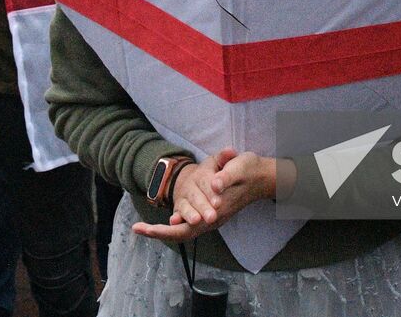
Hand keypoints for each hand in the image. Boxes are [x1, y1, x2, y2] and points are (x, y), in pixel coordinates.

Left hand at [132, 149, 276, 242]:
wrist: (264, 177)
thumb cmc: (250, 170)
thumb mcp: (239, 167)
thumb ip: (226, 176)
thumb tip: (215, 185)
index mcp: (217, 210)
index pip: (187, 228)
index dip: (165, 231)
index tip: (145, 228)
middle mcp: (213, 219)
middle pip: (182, 234)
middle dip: (158, 233)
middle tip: (137, 228)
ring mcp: (213, 218)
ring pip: (185, 230)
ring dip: (164, 230)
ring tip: (143, 227)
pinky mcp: (212, 213)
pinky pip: (190, 223)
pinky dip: (175, 223)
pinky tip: (165, 219)